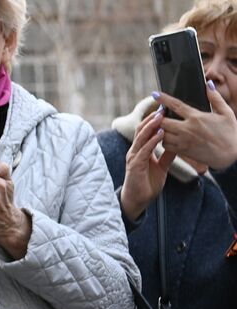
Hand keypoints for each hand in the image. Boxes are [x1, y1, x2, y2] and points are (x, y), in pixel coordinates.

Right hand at [119, 106, 176, 221]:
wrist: (138, 200)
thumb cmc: (147, 184)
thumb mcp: (161, 167)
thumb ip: (166, 155)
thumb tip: (176, 145)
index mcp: (140, 150)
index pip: (145, 131)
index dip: (153, 120)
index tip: (164, 110)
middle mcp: (135, 151)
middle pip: (141, 130)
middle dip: (152, 119)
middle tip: (162, 108)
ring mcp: (134, 157)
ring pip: (141, 137)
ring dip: (151, 126)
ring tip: (161, 116)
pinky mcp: (135, 165)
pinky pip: (144, 150)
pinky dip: (152, 140)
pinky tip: (160, 134)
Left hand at [155, 85, 236, 172]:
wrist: (232, 156)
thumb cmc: (231, 133)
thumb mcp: (226, 113)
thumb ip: (215, 98)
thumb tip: (208, 84)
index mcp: (197, 118)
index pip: (176, 105)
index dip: (163, 99)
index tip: (154, 94)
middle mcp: (187, 129)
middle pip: (162, 121)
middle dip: (158, 117)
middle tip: (158, 114)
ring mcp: (183, 141)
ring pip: (161, 134)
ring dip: (159, 129)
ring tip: (160, 125)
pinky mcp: (183, 151)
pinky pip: (165, 145)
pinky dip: (163, 140)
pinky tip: (166, 137)